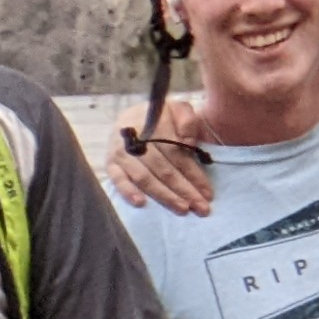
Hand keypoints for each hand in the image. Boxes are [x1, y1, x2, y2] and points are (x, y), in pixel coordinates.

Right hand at [103, 95, 218, 214]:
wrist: (131, 117)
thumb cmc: (160, 118)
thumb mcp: (177, 109)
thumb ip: (188, 120)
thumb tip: (189, 142)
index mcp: (156, 125)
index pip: (177, 154)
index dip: (194, 174)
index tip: (208, 192)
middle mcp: (137, 140)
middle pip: (164, 170)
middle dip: (184, 190)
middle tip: (201, 208)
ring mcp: (121, 153)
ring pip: (145, 178)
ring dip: (164, 195)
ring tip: (182, 209)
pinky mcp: (110, 164)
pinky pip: (118, 180)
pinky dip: (127, 191)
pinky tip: (140, 203)